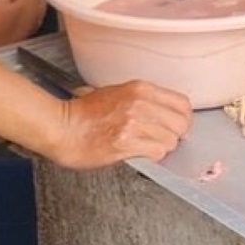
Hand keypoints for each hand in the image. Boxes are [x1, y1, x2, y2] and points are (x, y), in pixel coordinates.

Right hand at [47, 81, 192, 169]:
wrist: (61, 128)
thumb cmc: (83, 113)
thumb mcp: (116, 93)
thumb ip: (142, 99)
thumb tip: (163, 111)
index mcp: (140, 89)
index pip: (182, 103)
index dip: (183, 118)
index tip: (178, 126)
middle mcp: (140, 103)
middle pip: (181, 123)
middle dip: (176, 135)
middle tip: (166, 140)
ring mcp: (133, 123)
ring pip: (170, 139)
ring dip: (163, 147)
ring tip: (149, 147)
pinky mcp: (126, 143)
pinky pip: (156, 152)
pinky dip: (153, 156)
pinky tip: (142, 153)